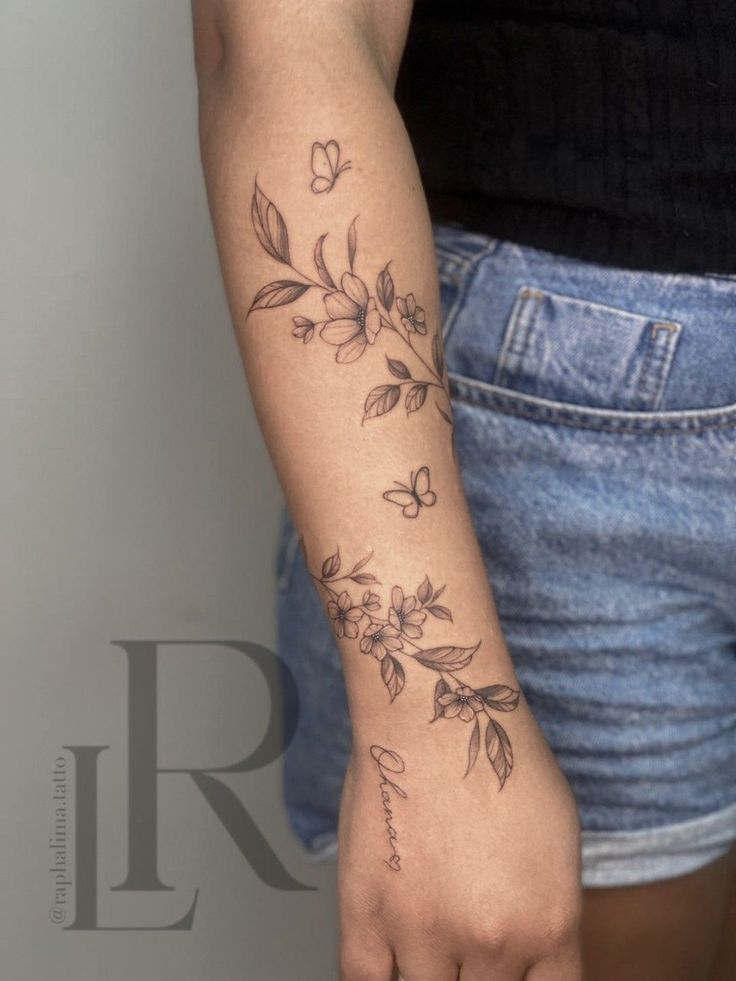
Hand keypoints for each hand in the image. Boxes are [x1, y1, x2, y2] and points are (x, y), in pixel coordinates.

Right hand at [337, 706, 581, 979]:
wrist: (434, 712)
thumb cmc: (496, 755)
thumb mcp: (561, 839)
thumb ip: (550, 910)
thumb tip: (536, 952)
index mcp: (549, 926)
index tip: (513, 975)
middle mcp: (491, 942)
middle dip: (483, 976)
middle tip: (469, 946)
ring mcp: (424, 934)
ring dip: (431, 974)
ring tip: (431, 938)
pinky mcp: (365, 915)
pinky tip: (388, 964)